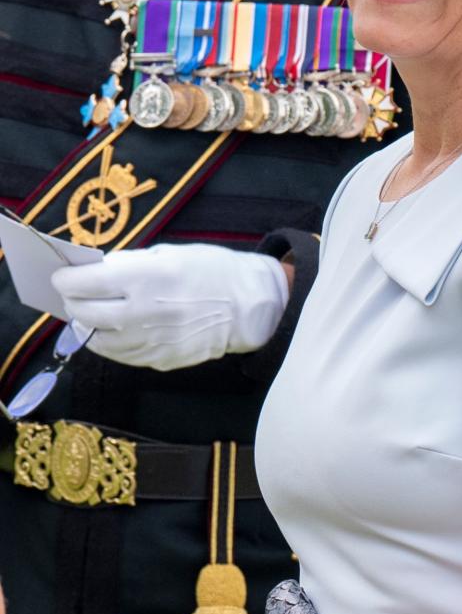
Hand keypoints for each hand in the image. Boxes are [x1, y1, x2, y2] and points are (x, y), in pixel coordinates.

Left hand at [50, 244, 288, 370]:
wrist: (249, 306)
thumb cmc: (210, 270)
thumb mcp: (168, 253)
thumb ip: (128, 265)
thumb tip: (92, 272)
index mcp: (146, 277)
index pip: (85, 283)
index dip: (66, 280)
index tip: (62, 278)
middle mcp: (145, 312)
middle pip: (84, 314)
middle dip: (72, 304)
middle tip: (72, 296)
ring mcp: (152, 341)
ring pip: (98, 341)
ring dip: (87, 326)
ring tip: (91, 314)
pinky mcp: (160, 360)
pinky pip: (121, 355)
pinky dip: (110, 343)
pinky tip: (113, 331)